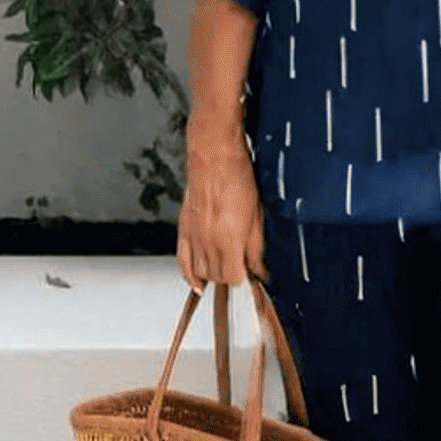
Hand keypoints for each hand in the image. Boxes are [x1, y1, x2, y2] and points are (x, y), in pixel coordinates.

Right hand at [177, 120, 266, 292]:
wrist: (214, 157)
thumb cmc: (236, 178)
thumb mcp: (257, 215)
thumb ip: (255, 247)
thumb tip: (258, 269)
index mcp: (228, 238)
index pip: (234, 277)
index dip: (245, 279)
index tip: (251, 275)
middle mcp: (208, 241)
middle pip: (217, 277)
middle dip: (230, 277)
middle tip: (241, 270)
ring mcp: (193, 236)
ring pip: (200, 273)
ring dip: (213, 276)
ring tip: (224, 270)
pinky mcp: (183, 229)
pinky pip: (182, 261)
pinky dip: (189, 275)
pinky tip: (197, 283)